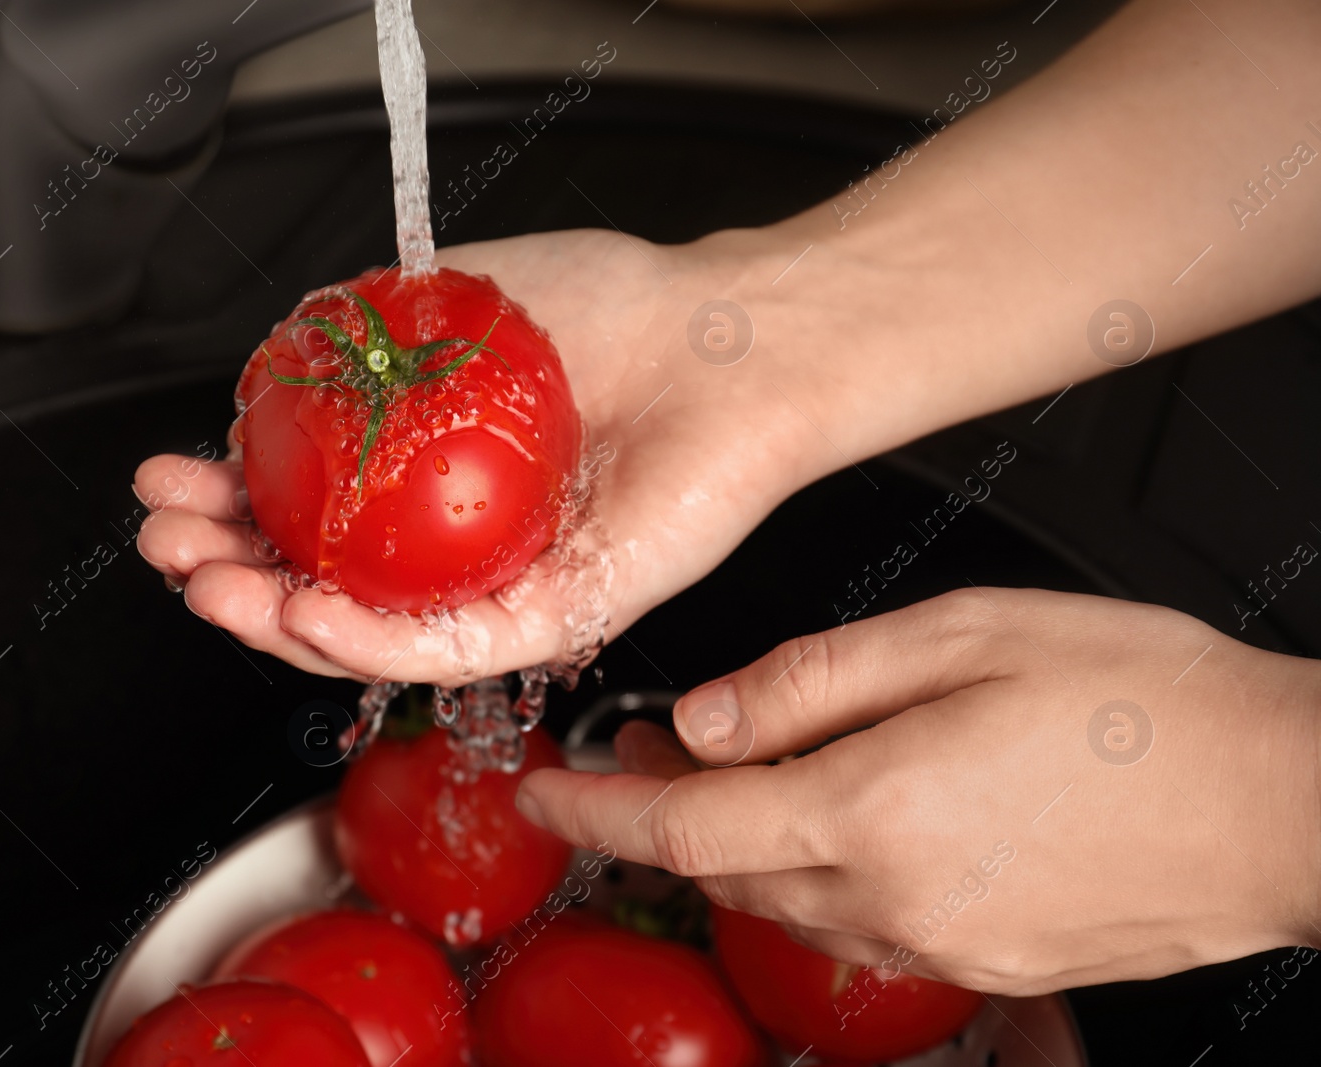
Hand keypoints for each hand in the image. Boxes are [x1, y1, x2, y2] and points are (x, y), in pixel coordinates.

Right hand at [131, 227, 833, 684]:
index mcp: (427, 477)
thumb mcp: (455, 302)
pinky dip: (372, 642)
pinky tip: (306, 613)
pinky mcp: (563, 614)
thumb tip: (273, 362)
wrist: (726, 334)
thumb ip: (365, 336)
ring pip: (373, 633)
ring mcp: (507, 583)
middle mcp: (458, 542)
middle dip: (226, 570)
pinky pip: (454, 646)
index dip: (227, 504)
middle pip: (323, 583)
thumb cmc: (617, 310)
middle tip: (167, 543)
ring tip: (209, 587)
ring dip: (276, 620)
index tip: (166, 480)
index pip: (308, 511)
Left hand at [515, 587, 1320, 992]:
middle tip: (659, 740)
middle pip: (724, 866)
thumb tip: (706, 715)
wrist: (1286, 801)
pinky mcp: (988, 965)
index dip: (592, 806)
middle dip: (669, 808)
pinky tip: (848, 808)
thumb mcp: (960, 636)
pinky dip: (820, 867)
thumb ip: (812, 679)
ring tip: (748, 760)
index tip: (541, 788)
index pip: (678, 824)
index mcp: (871, 809)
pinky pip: (861, 921)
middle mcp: (892, 899)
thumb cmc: (1144, 702)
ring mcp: (941, 946)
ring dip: (745, 837)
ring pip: (787, 898)